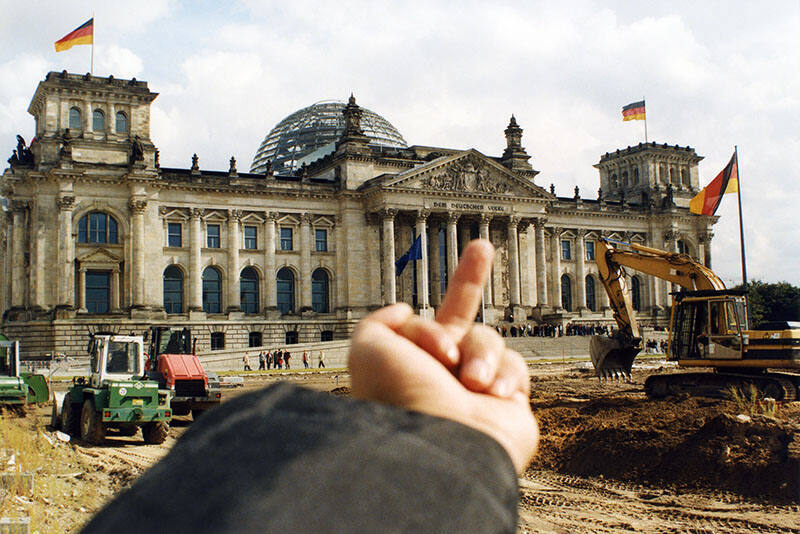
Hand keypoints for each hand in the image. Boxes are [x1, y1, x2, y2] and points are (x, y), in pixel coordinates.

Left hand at [348, 239, 537, 472]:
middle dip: (470, 278)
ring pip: (488, 338)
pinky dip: (505, 376)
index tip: (408, 314)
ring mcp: (475, 389)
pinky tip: (492, 395)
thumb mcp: (369, 348)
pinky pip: (516, 366)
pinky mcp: (508, 402)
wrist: (447, 445)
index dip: (417, 321)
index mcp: (408, 365)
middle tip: (482, 245)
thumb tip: (404, 308)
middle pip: (459, 317)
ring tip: (470, 381)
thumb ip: (379, 321)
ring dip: (480, 354)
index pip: (416, 326)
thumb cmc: (404, 399)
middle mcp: (441, 375)